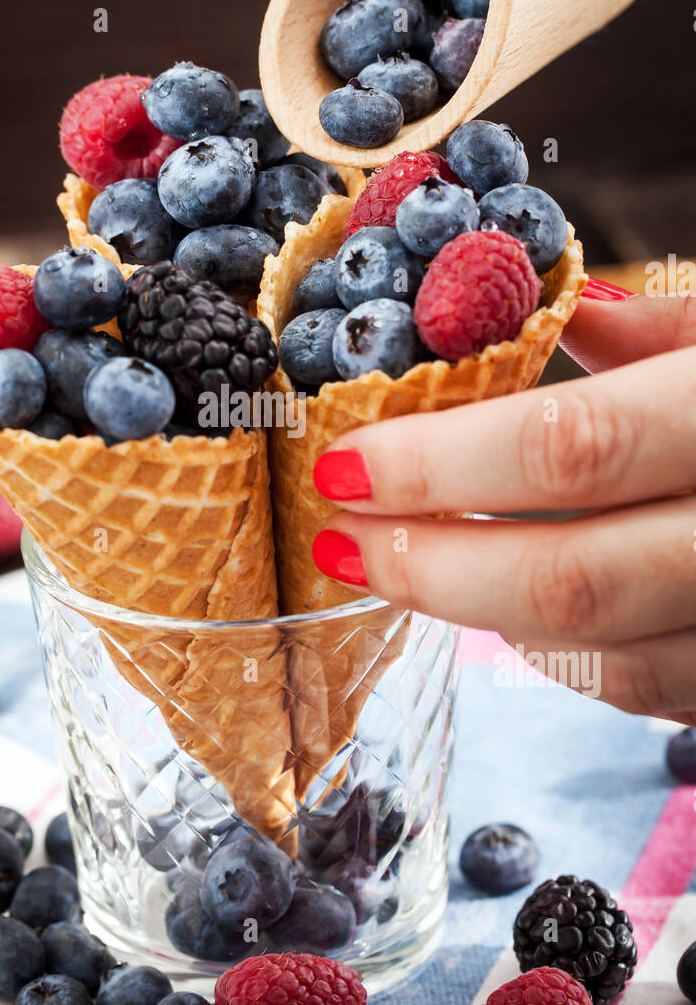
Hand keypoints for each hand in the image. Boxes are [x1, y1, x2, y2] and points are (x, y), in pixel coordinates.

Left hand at [310, 289, 695, 724]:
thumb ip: (671, 328)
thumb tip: (556, 317)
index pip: (567, 449)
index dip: (437, 465)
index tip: (341, 463)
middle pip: (567, 583)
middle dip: (428, 567)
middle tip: (341, 539)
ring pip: (602, 657)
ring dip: (478, 615)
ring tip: (402, 566)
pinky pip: (652, 686)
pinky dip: (563, 654)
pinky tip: (506, 608)